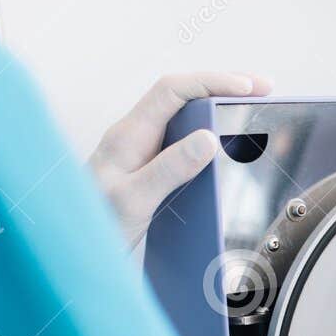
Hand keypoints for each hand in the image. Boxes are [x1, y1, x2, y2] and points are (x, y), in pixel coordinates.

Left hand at [89, 72, 270, 247]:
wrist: (72, 253)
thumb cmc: (92, 227)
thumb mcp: (134, 200)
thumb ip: (169, 169)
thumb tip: (207, 139)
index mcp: (128, 135)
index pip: (173, 91)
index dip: (213, 82)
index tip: (248, 86)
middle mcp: (134, 137)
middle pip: (182, 96)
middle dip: (222, 87)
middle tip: (262, 90)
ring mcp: (140, 153)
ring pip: (183, 118)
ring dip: (217, 109)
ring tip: (251, 110)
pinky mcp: (148, 171)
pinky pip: (181, 142)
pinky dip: (208, 135)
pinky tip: (224, 146)